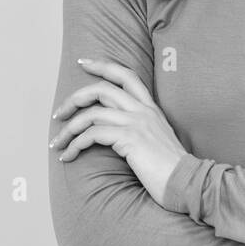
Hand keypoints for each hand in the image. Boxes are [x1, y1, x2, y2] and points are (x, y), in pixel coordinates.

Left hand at [49, 58, 187, 206]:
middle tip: (59, 114)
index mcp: (151, 108)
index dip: (102, 65)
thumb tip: (112, 131)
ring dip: (69, 128)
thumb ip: (139, 129)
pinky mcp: (130, 138)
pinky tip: (69, 156)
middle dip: (75, 99)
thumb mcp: (156, 140)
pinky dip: (75, 144)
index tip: (83, 63)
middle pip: (102, 89)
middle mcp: (144, 110)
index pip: (126, 75)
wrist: (187, 182)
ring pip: (91, 114)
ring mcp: (137, 123)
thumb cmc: (170, 169)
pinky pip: (92, 134)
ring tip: (57, 143)